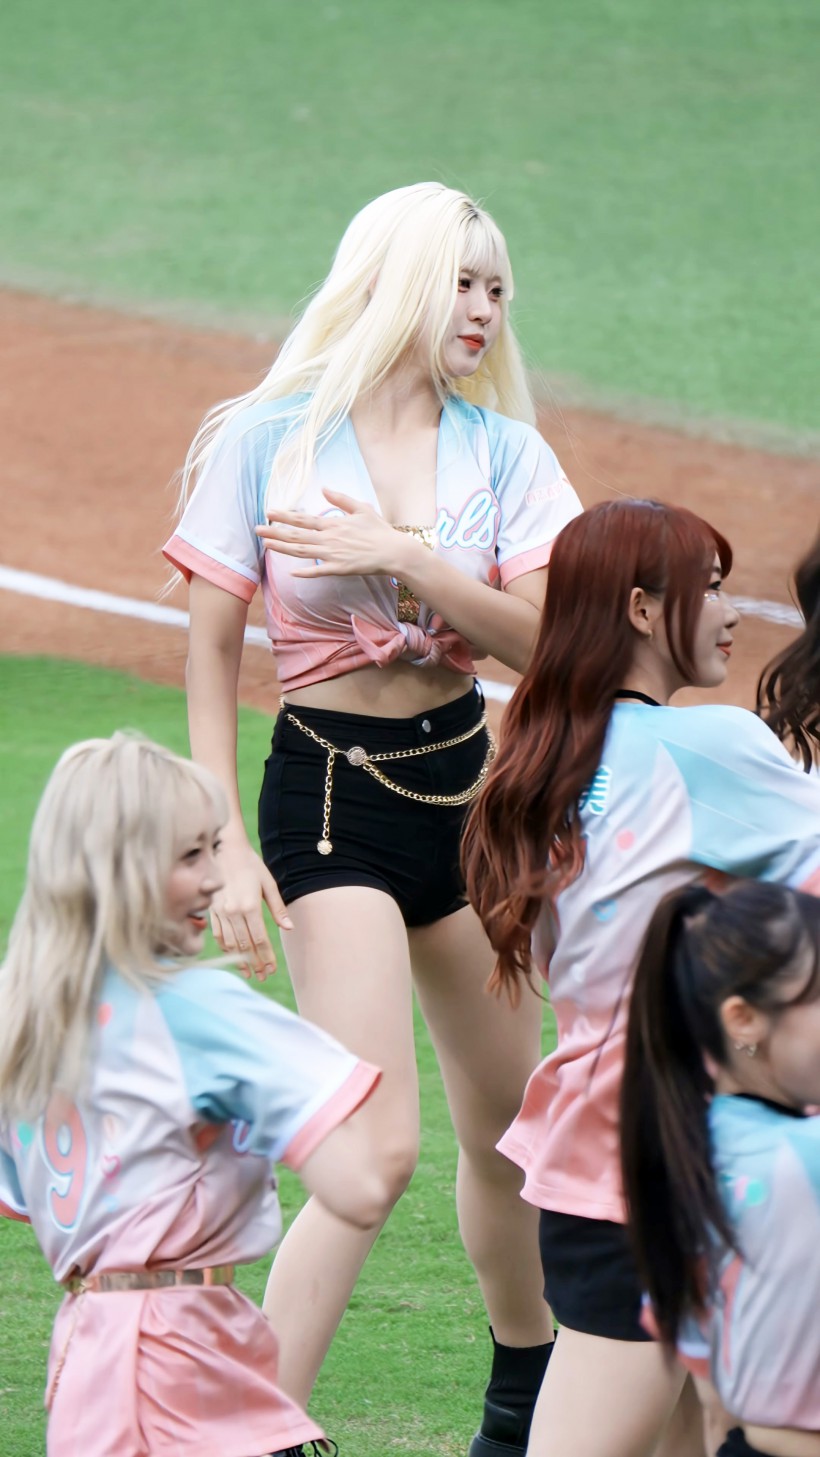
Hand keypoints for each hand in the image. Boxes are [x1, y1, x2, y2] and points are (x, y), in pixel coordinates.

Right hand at [209, 840, 292, 980]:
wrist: (224, 849)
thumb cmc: (250, 865)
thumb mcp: (268, 884)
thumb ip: (278, 908)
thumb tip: (288, 928)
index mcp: (250, 906)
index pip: (260, 939)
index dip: (266, 957)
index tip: (272, 969)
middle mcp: (233, 912)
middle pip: (245, 946)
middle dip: (255, 963)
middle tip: (263, 976)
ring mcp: (220, 912)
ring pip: (231, 944)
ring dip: (240, 960)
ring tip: (249, 973)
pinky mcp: (211, 910)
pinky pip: (218, 935)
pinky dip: (226, 948)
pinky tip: (233, 956)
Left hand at [255, 488, 413, 577]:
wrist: (394, 551)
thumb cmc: (379, 530)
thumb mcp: (361, 508)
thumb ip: (341, 499)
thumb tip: (324, 489)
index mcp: (333, 524)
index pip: (303, 519)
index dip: (285, 516)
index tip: (269, 512)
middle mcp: (330, 538)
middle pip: (297, 536)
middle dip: (275, 532)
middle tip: (256, 529)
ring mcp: (334, 555)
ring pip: (303, 552)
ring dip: (282, 549)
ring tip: (266, 545)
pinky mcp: (341, 569)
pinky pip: (320, 571)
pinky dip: (306, 572)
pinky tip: (292, 573)